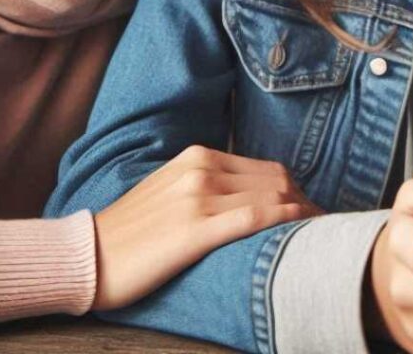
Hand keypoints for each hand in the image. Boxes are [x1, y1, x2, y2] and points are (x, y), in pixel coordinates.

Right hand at [93, 145, 320, 309]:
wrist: (87, 256)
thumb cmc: (131, 230)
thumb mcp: (171, 189)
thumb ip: (209, 182)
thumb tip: (251, 192)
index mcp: (198, 156)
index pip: (267, 168)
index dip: (296, 189)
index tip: (312, 209)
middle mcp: (202, 169)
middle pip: (276, 180)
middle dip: (306, 201)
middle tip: (324, 223)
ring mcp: (199, 197)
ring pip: (271, 196)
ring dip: (303, 212)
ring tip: (320, 231)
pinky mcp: (195, 230)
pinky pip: (254, 217)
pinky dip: (284, 220)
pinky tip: (299, 229)